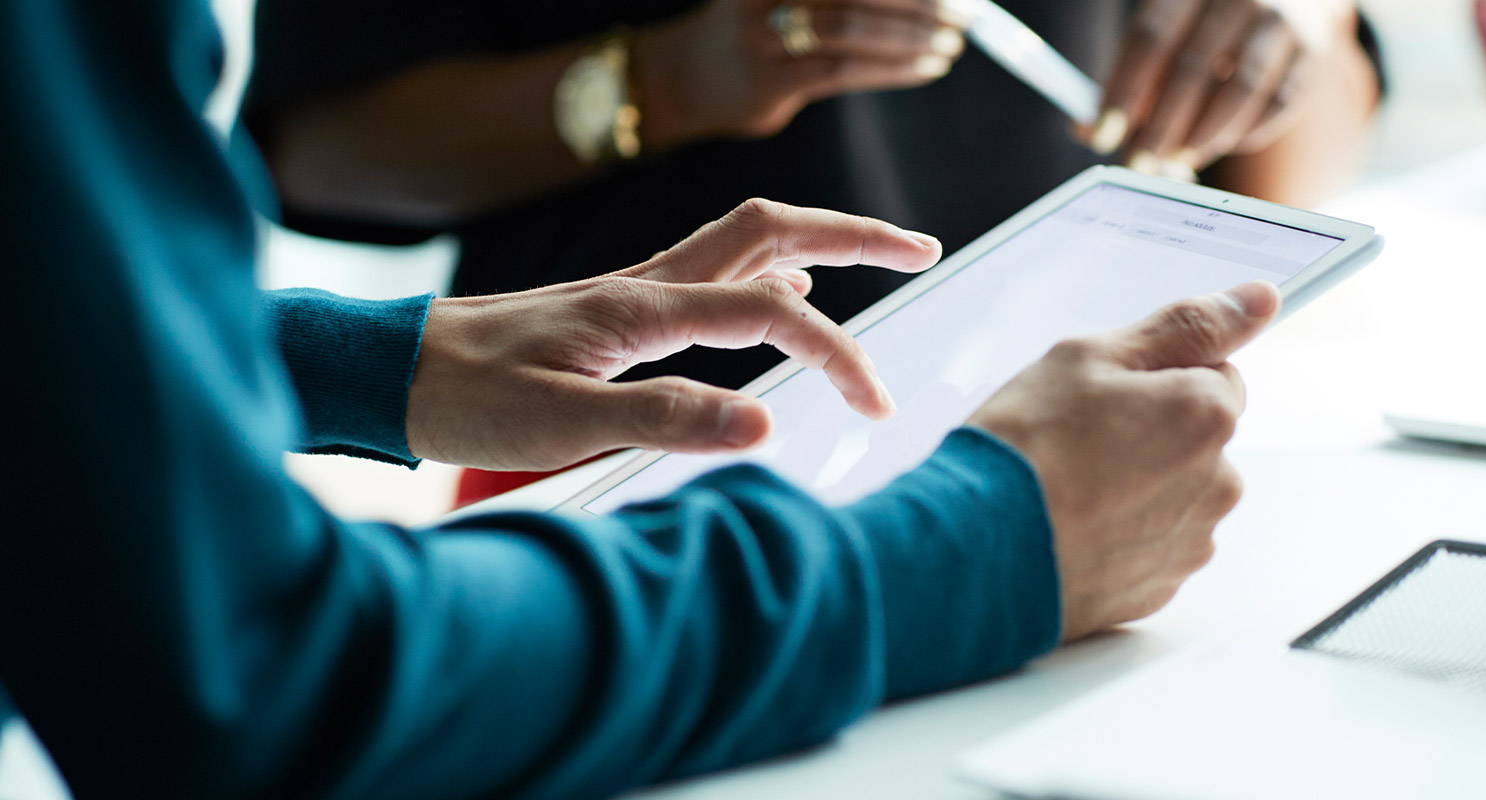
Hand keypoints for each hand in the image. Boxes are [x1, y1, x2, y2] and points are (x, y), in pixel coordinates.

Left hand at [405, 200, 940, 469]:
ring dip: (819, 244)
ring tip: (878, 263)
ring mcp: (637, 287)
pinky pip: (716, 269)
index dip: (838, 354)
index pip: (772, 313)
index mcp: (642, 309)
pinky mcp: (623, 305)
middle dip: (854, 234)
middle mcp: (647, 282)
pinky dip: (769, 274)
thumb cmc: (468, 395)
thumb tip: (767, 424)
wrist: (396, 368)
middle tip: (922, 250)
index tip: (877, 403)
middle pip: (772, 229)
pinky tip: (780, 306)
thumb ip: (665, 417)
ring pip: (747, 240)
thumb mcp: (560, 421)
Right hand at [634, 0, 964, 141]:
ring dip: (914, 36)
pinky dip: (893, 68)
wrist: (682, 79)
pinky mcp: (768, 80)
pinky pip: (842, 70)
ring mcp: (762, 32)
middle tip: (968, 11)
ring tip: (951, 43)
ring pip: (853, 26)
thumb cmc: (754, 28)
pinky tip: (926, 68)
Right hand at [969, 281, 1279, 640]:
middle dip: (1149, 435)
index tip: (1105, 395)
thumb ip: (1185, 327)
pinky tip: (1070, 528)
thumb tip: (1258, 300)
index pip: (1213, 375)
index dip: (1153, 378)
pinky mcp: (1158, 589)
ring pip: (1173, 495)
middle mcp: (1216, 484)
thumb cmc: (1025, 451)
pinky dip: (1118, 536)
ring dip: (1135, 488)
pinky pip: (1149, 547)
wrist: (974, 551)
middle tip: (1077, 442)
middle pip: (1195, 439)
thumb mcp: (1090, 359)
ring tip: (1067, 491)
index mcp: (1206, 416)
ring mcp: (1188, 543)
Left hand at [1083, 0, 1358, 176]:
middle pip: (1193, 68)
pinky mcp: (1312, 48)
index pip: (1150, 37)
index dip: (1124, 91)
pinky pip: (1279, 103)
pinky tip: (1219, 143)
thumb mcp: (1162, 24)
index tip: (1102, 135)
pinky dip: (1247, 133)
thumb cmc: (1202, 15)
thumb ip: (1127, 70)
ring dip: (1204, 136)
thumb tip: (1086, 130)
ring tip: (1177, 160)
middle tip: (1138, 163)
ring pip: (1241, 90)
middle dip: (1161, 127)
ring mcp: (1282, 19)